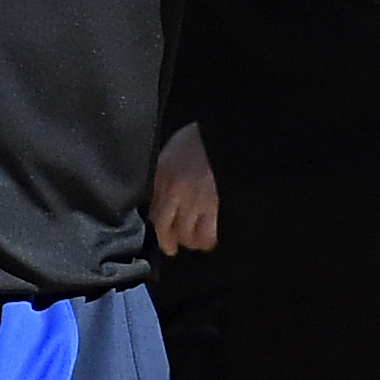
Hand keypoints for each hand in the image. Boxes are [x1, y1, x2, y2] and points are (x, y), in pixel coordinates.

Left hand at [147, 120, 219, 254]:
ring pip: (186, 234)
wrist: (227, 132)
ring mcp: (194, 200)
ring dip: (191, 241)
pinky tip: (211, 239)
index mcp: (163, 174)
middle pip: (164, 228)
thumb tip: (162, 189)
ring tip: (197, 242)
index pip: (152, 209)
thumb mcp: (175, 148)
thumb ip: (166, 169)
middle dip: (169, 241)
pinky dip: (209, 239)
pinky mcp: (214, 206)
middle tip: (173, 247)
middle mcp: (174, 190)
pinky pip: (208, 233)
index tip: (160, 232)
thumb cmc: (204, 137)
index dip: (156, 225)